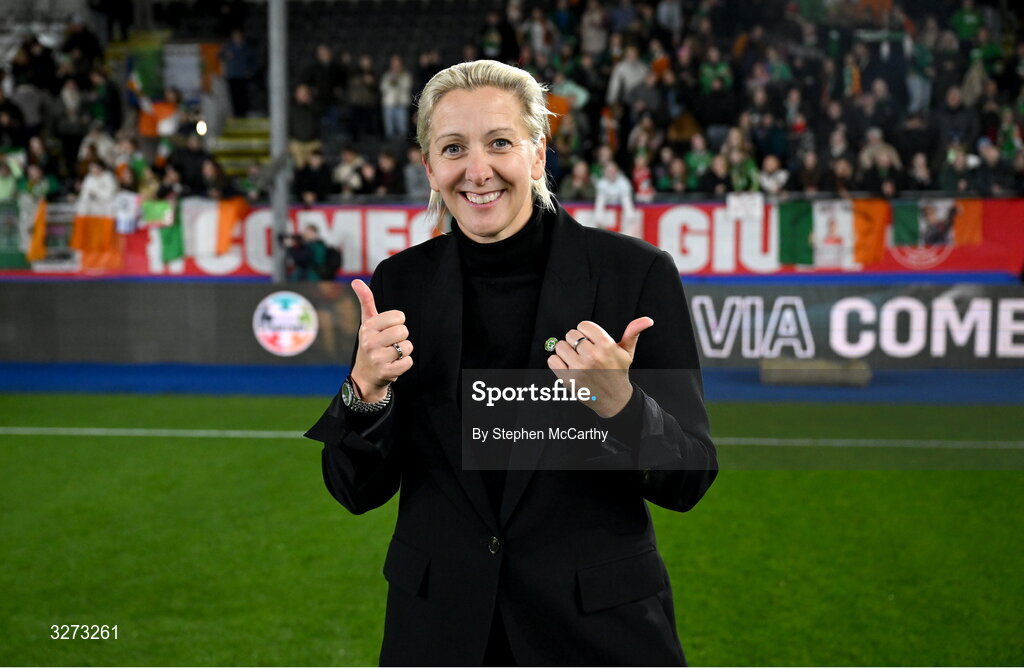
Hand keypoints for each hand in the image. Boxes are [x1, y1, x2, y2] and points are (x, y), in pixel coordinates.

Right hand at [350, 279, 412, 401]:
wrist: (365, 376)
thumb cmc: (371, 344)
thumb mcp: (367, 323)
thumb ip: (366, 301)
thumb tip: (356, 280)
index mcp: (367, 327)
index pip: (398, 316)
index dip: (398, 323)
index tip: (389, 330)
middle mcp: (370, 342)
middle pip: (404, 331)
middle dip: (402, 338)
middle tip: (391, 344)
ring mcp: (377, 358)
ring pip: (407, 347)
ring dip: (404, 351)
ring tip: (392, 355)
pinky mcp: (386, 372)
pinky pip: (408, 362)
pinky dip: (405, 363)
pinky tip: (394, 364)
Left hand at [546, 317, 653, 417]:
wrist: (613, 399)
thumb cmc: (618, 372)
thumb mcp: (627, 352)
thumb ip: (633, 333)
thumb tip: (647, 319)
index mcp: (606, 346)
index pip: (583, 325)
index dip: (585, 331)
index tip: (589, 340)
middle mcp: (592, 356)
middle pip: (571, 335)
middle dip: (576, 341)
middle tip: (584, 351)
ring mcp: (579, 368)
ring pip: (560, 346)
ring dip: (565, 351)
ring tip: (576, 359)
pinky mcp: (568, 379)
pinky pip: (552, 360)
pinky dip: (557, 362)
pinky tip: (568, 366)